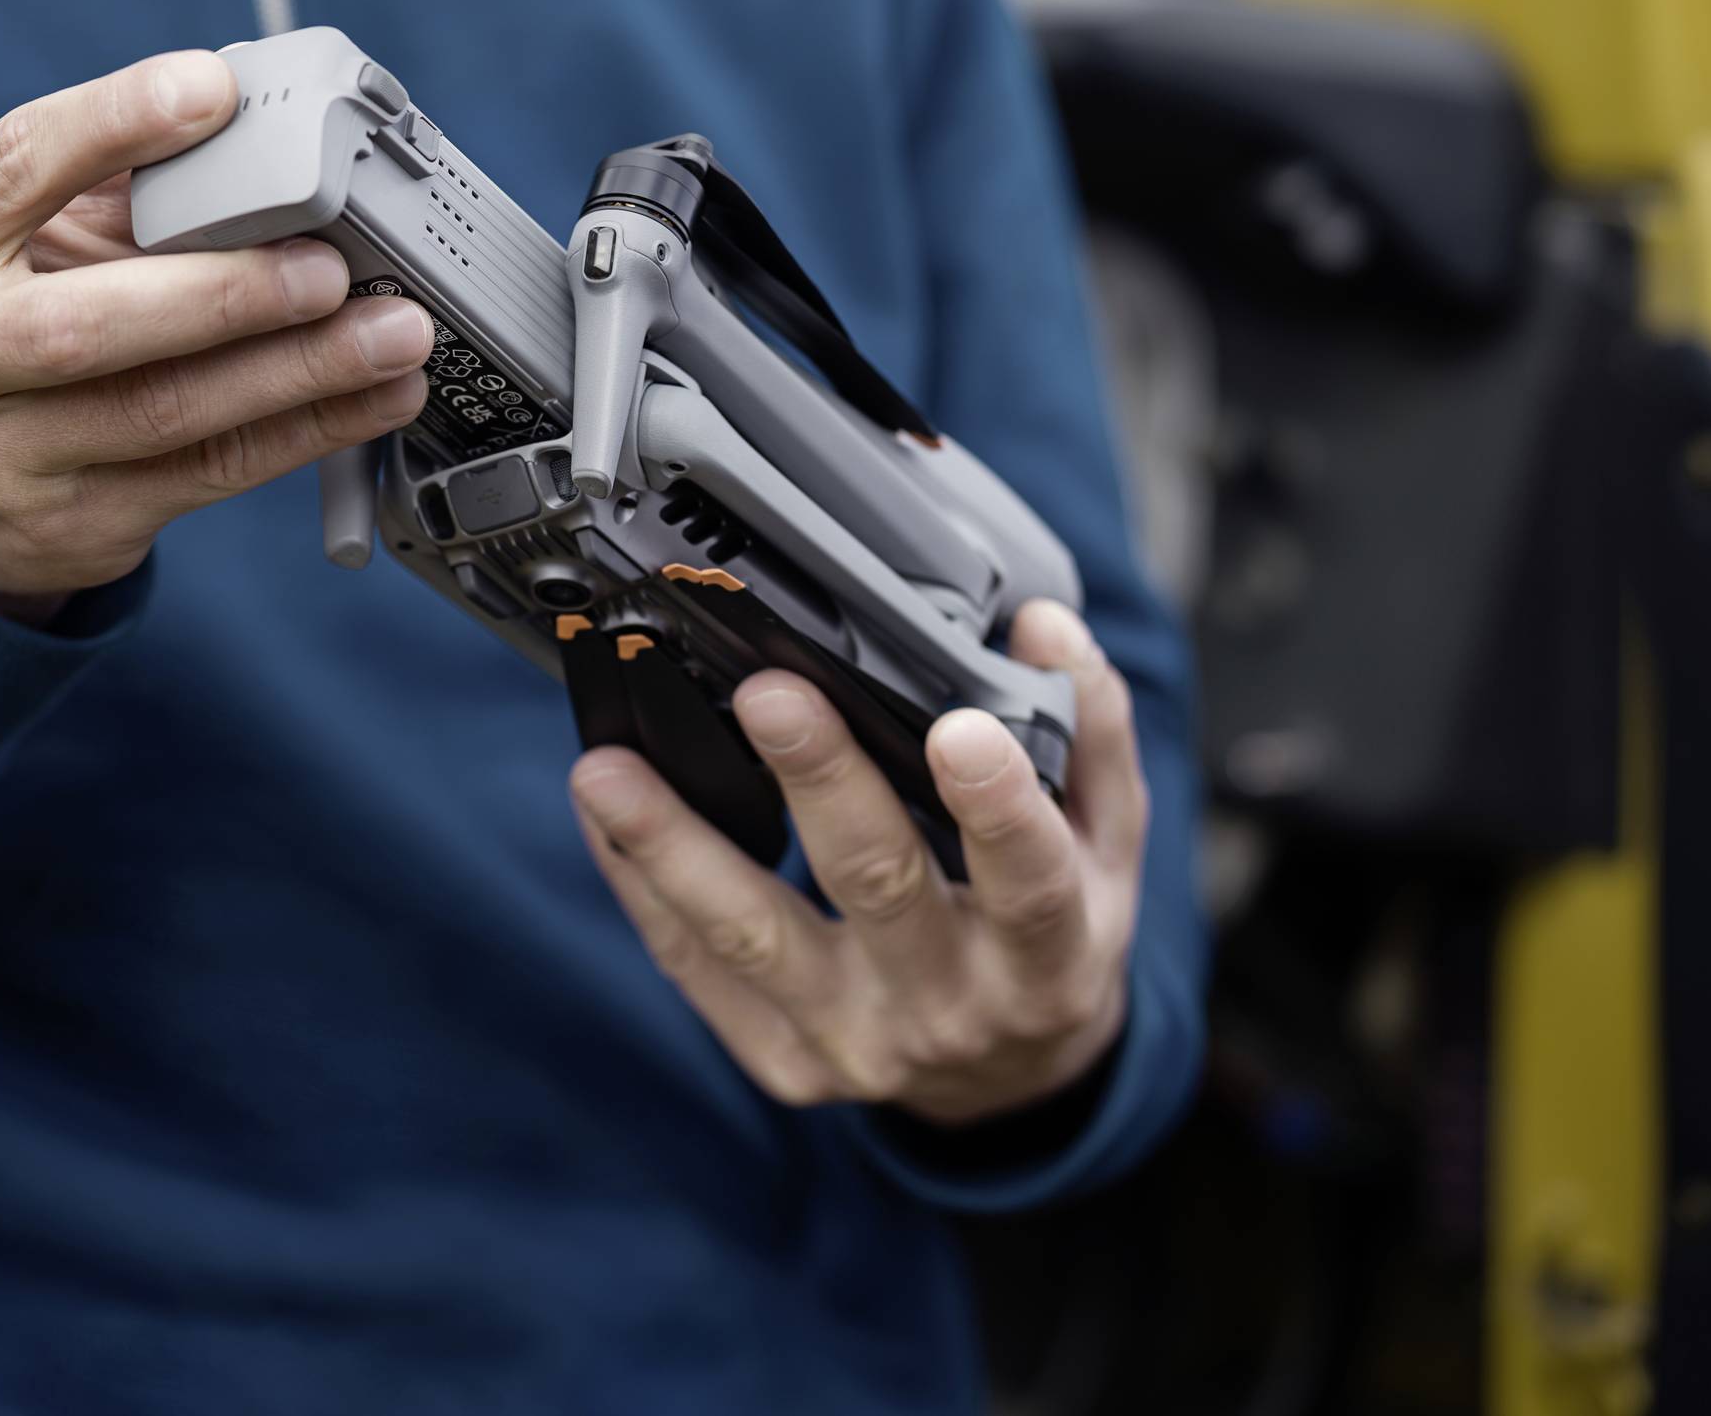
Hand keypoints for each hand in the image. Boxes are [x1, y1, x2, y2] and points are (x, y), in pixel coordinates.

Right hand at [0, 50, 433, 619]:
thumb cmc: (4, 306)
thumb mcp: (18, 232)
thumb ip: (114, 179)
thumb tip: (265, 129)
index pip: (12, 166)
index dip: (113, 123)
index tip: (214, 91)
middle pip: (84, 324)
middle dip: (226, 294)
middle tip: (332, 266)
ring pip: (163, 411)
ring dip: (299, 370)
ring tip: (393, 332)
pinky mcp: (66, 524)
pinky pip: (207, 471)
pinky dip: (306, 429)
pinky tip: (374, 396)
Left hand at [569, 600, 1144, 1127]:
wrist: (1010, 1085)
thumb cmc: (1052, 936)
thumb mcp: (1105, 845)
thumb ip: (1087, 731)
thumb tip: (1043, 625)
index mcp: (1047, 954)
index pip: (1030, 880)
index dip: (997, 805)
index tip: (961, 729)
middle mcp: (952, 1005)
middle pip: (878, 886)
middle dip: (820, 785)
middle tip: (770, 695)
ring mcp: (857, 1039)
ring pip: (755, 938)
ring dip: (674, 848)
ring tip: (608, 772)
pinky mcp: (783, 1059)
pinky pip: (698, 968)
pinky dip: (643, 886)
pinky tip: (606, 815)